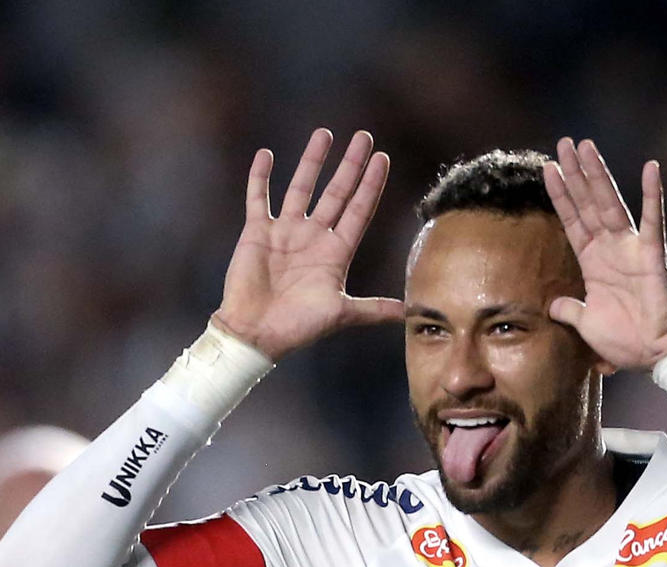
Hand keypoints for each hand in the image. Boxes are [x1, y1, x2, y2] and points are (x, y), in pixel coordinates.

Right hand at [212, 128, 402, 361]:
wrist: (256, 333)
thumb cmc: (298, 327)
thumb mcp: (342, 314)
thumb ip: (374, 309)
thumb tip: (410, 312)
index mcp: (336, 253)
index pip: (359, 210)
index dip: (371, 185)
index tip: (382, 159)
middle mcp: (314, 237)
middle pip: (336, 192)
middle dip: (350, 165)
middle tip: (364, 136)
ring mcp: (285, 232)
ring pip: (301, 187)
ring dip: (312, 161)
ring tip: (324, 134)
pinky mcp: (257, 233)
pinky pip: (258, 198)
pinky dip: (260, 177)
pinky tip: (266, 154)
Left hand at [541, 138, 666, 370]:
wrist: (656, 354)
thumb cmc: (626, 340)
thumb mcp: (586, 324)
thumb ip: (569, 310)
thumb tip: (551, 306)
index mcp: (593, 262)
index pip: (572, 220)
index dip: (560, 195)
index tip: (547, 168)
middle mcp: (611, 248)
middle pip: (588, 203)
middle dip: (575, 173)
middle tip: (564, 143)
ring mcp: (631, 248)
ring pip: (610, 203)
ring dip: (598, 175)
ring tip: (585, 146)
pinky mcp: (652, 255)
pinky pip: (652, 220)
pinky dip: (652, 194)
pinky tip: (651, 168)